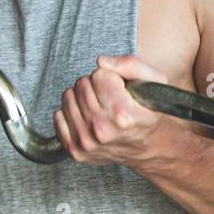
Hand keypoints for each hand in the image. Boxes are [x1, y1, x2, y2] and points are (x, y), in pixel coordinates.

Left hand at [53, 55, 169, 167]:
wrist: (148, 148)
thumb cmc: (149, 113)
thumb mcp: (154, 82)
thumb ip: (131, 65)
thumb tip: (101, 62)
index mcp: (123, 114)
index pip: (98, 75)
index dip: (110, 77)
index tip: (119, 87)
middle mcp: (102, 130)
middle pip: (81, 84)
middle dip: (94, 85)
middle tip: (109, 96)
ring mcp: (87, 142)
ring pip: (68, 97)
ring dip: (81, 97)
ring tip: (99, 106)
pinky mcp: (75, 150)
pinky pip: (58, 116)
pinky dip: (71, 112)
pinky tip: (88, 117)